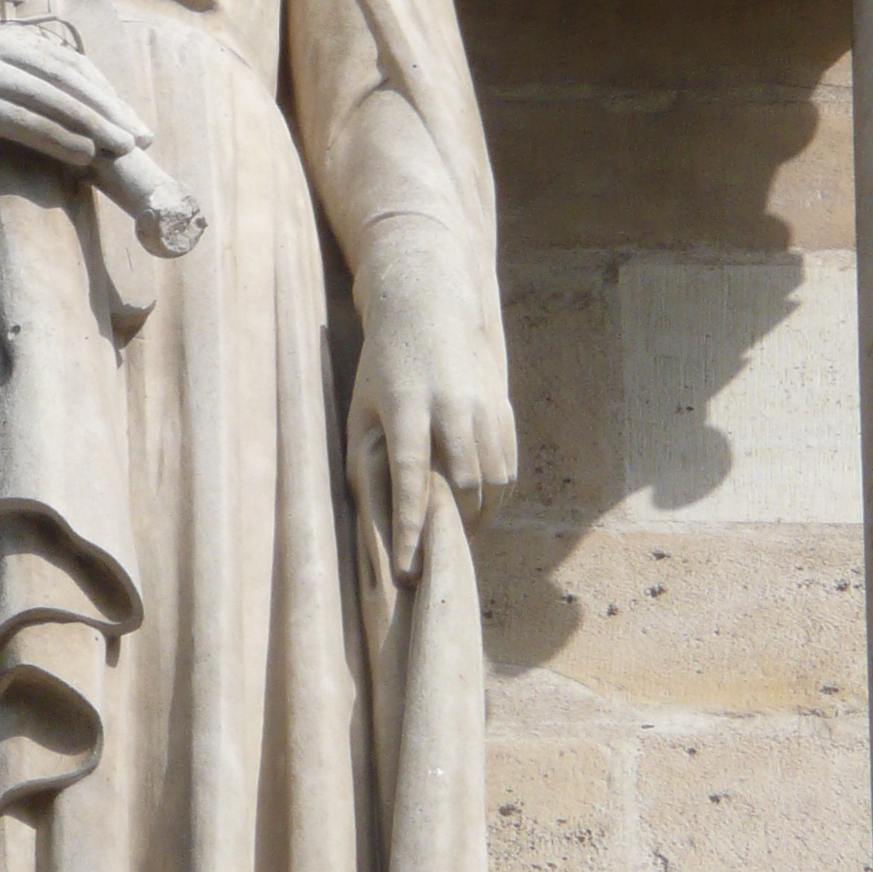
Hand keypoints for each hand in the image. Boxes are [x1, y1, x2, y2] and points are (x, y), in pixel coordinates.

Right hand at [0, 23, 153, 169]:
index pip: (71, 65)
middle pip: (67, 80)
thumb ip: (27, 88)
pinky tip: (80, 154)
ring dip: (90, 126)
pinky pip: (18, 119)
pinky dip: (54, 137)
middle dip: (109, 110)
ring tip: (120, 149)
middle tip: (140, 139)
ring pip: (48, 99)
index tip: (136, 124)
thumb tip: (79, 117)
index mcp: (10, 40)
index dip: (107, 94)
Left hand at [346, 255, 515, 581]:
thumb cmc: (385, 363)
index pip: (410, 478)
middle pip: (463, 482)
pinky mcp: (503, 406)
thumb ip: (364, 454)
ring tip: (458, 533)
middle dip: (452, 526)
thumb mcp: (363, 403)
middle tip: (435, 554)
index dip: (410, 527)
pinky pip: (509, 465)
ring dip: (479, 515)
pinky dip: (498, 494)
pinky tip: (480, 507)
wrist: (430, 306)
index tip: (407, 565)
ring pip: (494, 478)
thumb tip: (367, 515)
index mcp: (406, 406)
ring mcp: (483, 405)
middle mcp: (450, 406)